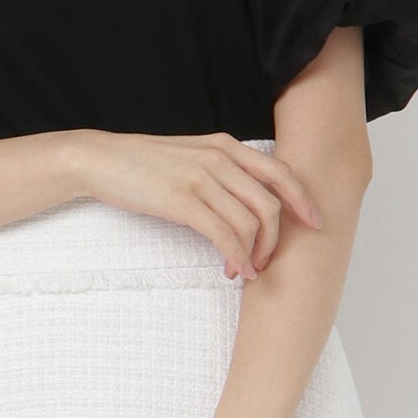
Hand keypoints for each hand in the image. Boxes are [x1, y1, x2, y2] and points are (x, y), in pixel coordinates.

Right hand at [74, 130, 322, 280]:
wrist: (102, 160)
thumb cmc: (145, 164)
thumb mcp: (192, 156)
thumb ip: (222, 171)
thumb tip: (249, 200)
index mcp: (226, 147)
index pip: (280, 173)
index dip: (303, 200)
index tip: (315, 224)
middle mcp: (219, 159)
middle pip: (271, 204)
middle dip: (277, 240)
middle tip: (266, 262)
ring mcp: (201, 178)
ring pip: (250, 223)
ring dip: (254, 254)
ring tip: (244, 269)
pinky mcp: (182, 201)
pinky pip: (223, 234)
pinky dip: (236, 257)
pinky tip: (233, 270)